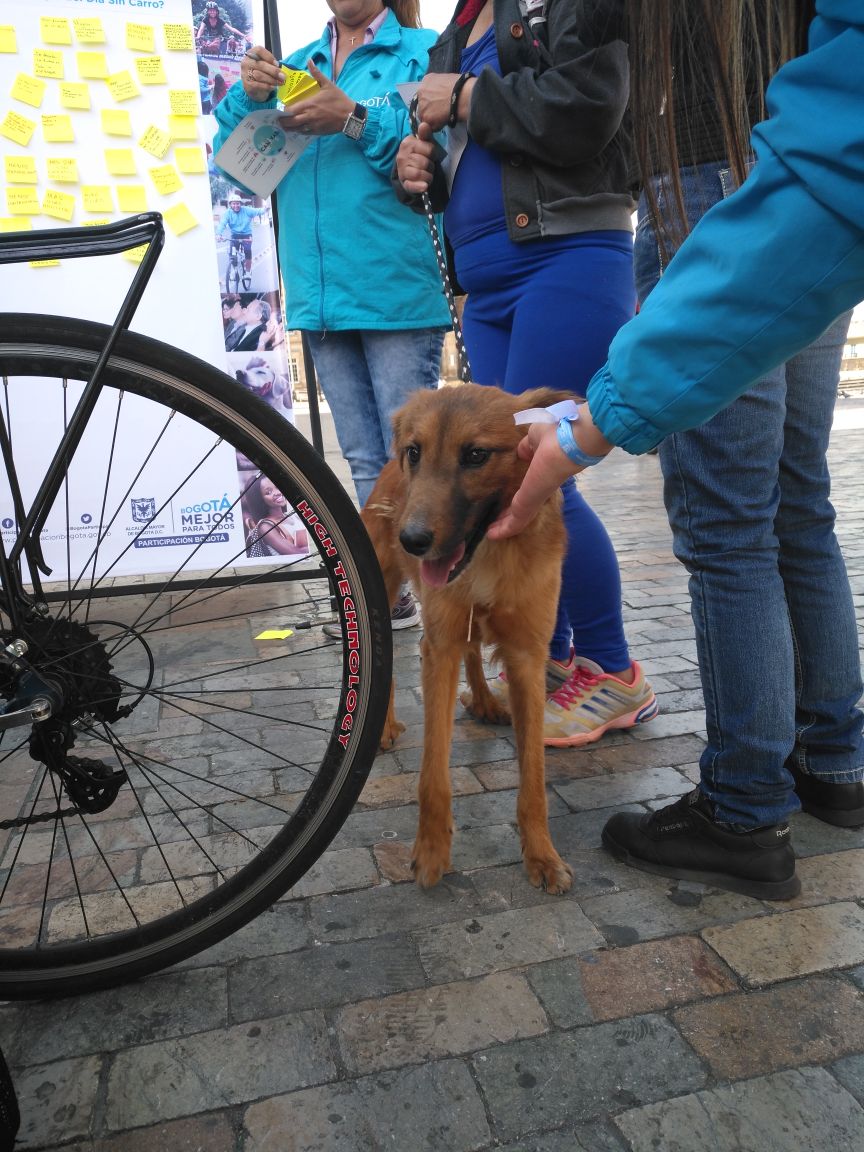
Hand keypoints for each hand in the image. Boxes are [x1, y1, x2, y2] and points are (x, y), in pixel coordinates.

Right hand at [242, 45, 284, 102]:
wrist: (254, 88)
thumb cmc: (262, 73)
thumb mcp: (266, 65)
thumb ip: (271, 64)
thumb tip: (280, 70)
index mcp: (251, 54)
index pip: (259, 50)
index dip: (269, 57)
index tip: (277, 64)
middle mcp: (246, 62)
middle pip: (261, 64)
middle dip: (274, 71)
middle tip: (283, 76)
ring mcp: (245, 73)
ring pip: (259, 75)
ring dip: (272, 79)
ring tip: (280, 82)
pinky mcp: (247, 84)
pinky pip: (258, 85)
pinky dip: (267, 86)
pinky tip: (273, 87)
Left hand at [278, 60, 353, 135]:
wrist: (350, 116)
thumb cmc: (339, 100)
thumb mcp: (328, 84)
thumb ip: (317, 73)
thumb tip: (309, 60)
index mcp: (310, 104)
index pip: (291, 110)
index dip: (284, 111)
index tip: (280, 110)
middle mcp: (309, 116)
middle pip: (291, 121)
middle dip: (284, 121)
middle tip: (279, 120)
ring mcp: (313, 125)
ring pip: (297, 129)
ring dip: (290, 128)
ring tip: (285, 127)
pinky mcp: (318, 132)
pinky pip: (305, 133)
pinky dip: (299, 132)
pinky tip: (296, 130)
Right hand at [396, 122, 436, 193]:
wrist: (410, 173)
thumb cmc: (420, 155)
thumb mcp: (425, 143)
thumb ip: (426, 134)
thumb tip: (424, 124)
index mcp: (407, 143)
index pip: (429, 149)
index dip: (432, 153)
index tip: (428, 154)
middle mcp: (402, 156)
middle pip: (424, 162)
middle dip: (430, 166)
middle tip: (427, 166)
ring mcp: (401, 170)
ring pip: (420, 174)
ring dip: (428, 176)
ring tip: (426, 174)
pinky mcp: (404, 183)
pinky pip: (412, 185)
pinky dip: (419, 187)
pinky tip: (424, 187)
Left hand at [416, 72, 475, 130]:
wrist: (463, 96)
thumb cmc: (462, 86)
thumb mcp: (447, 79)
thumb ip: (440, 87)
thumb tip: (443, 94)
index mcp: (427, 80)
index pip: (425, 93)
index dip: (433, 100)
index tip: (439, 103)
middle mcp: (421, 92)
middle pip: (422, 105)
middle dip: (431, 110)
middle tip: (442, 112)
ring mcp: (422, 106)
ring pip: (425, 117)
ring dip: (433, 119)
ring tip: (445, 117)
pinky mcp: (426, 118)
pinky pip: (430, 126)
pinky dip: (437, 127)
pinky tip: (445, 121)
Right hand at [486, 424, 583, 538]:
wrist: (571, 442)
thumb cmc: (557, 432)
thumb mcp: (536, 436)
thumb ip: (528, 447)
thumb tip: (522, 452)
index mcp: (545, 472)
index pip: (531, 487)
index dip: (519, 491)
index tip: (507, 495)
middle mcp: (543, 489)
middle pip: (526, 504)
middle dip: (510, 513)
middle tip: (497, 521)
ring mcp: (538, 498)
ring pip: (521, 516)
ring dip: (505, 525)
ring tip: (491, 532)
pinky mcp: (532, 504)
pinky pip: (517, 521)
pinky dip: (504, 529)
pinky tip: (491, 535)